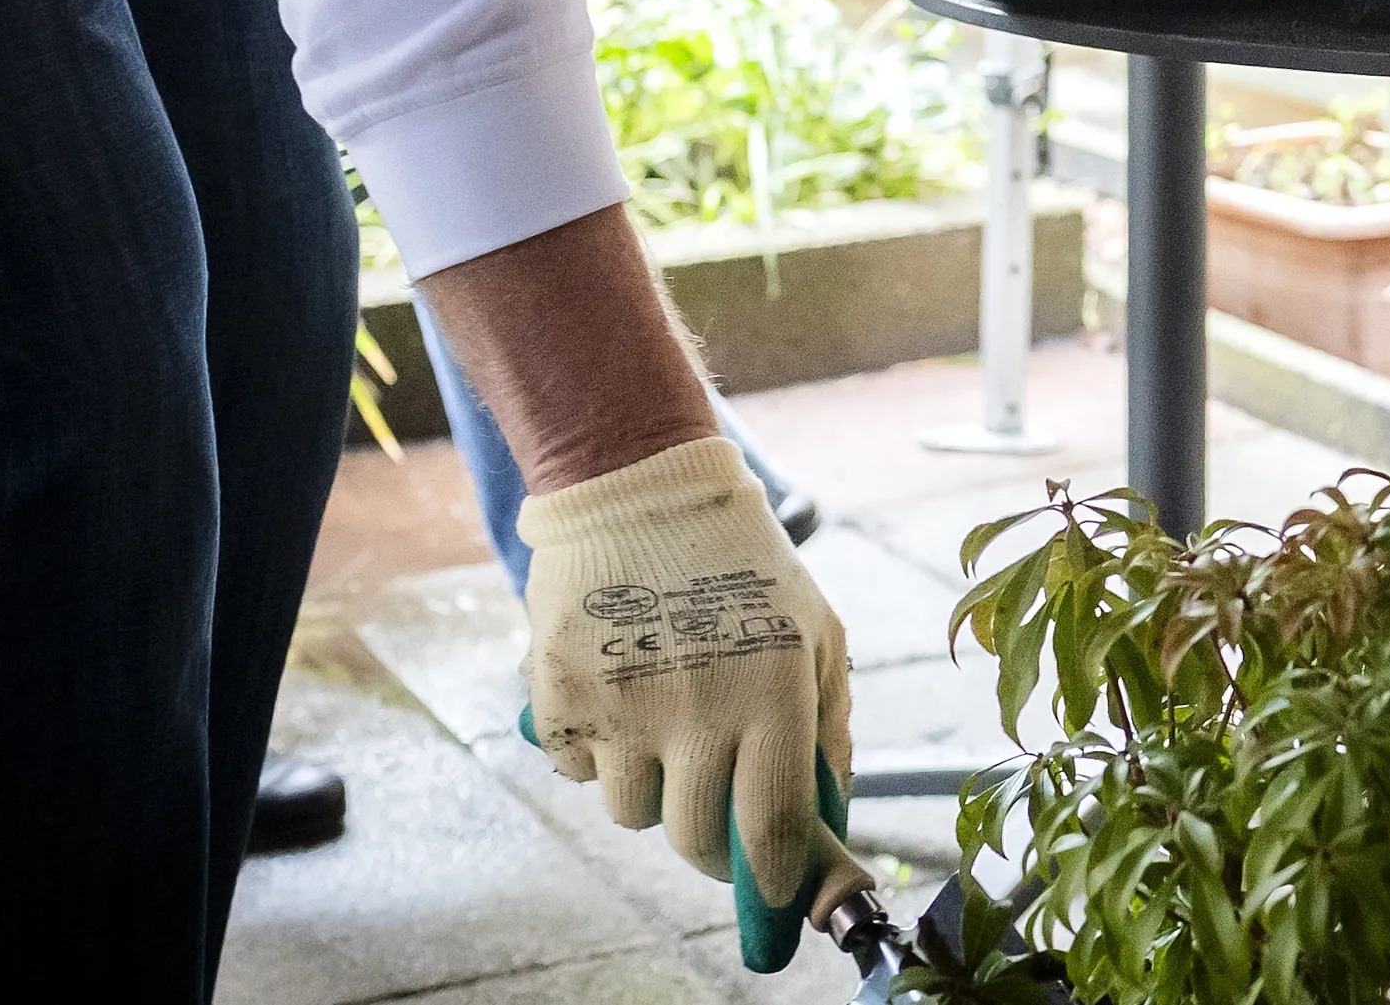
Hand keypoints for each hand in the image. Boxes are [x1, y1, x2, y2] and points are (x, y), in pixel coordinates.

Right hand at [519, 436, 867, 915]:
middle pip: (693, 839)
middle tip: (715, 810)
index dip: (773, 880)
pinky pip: (577, 772)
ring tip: (663, 714)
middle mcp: (696, 705)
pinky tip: (617, 691)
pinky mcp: (560, 695)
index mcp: (772, 689)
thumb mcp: (815, 631)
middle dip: (709, 842)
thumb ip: (828, 726)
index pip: (771, 825)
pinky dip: (596, 753)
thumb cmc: (744, 567)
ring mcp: (621, 704)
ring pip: (631, 811)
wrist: (642, 489)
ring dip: (649, 786)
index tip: (774, 900)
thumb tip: (827, 818)